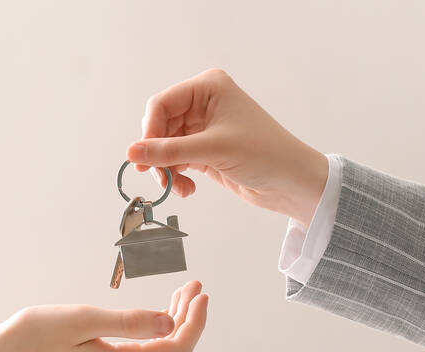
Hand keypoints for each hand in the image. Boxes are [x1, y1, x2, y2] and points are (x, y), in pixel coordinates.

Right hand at [0, 280, 207, 351]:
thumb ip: (129, 323)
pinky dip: (152, 339)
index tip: (200, 292)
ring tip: (178, 297)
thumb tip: (170, 323)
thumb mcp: (83, 320)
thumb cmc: (32, 337)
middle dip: (187, 319)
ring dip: (171, 328)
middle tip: (192, 286)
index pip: (177, 348)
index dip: (195, 321)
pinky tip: (153, 320)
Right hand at [126, 69, 327, 224]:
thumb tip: (131, 152)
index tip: (142, 158)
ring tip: (178, 188)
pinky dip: (177, 176)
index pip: (162, 104)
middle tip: (160, 179)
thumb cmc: (265, 154)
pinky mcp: (206, 151)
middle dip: (158, 154)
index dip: (149, 131)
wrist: (293, 182)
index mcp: (208, 87)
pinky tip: (187, 189)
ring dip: (167, 169)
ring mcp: (204, 128)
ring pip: (166, 147)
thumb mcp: (214, 150)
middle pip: (160, 127)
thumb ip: (169, 151)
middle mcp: (204, 103)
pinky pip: (177, 161)